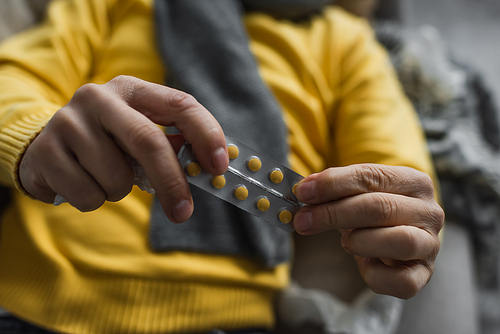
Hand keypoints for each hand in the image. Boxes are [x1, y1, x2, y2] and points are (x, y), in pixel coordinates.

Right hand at [19, 75, 227, 221]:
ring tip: (106, 176)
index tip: (219, 167)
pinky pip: (89, 195)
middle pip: (148, 141)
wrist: (46, 144)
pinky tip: (82, 181)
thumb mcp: (138, 133)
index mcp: (132, 89)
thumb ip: (169, 143)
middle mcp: (98, 97)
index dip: (206, 135)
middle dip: (172, 182)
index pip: (180, 104)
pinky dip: (94, 199)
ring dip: (121, 191)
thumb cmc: (108, 142)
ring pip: (117, 178)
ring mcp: (67, 122)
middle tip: (184, 212)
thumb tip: (207, 168)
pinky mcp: (45, 152)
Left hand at [293, 164, 444, 298]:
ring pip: (399, 241)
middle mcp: (429, 211)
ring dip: (359, 241)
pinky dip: (376, 275)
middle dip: (334, 213)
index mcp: (414, 182)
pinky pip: (402, 282)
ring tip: (345, 242)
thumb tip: (305, 189)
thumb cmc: (373, 215)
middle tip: (303, 220)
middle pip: (380, 207)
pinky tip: (365, 264)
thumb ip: (334, 190)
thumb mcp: (356, 195)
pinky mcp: (424, 275)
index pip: (371, 176)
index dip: (333, 183)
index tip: (303, 192)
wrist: (395, 242)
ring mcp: (430, 245)